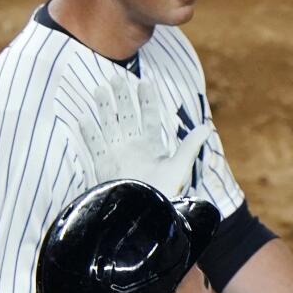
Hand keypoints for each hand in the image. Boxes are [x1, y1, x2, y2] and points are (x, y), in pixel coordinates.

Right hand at [77, 75, 212, 195]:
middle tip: (116, 77)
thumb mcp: (179, 167)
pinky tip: (84, 119)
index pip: (150, 118)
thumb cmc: (165, 193)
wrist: (145, 215)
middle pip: (127, 117)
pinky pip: (95, 147)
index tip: (145, 82)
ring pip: (109, 126)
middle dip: (122, 98)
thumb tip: (207, 127)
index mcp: (153, 147)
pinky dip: (90, 134)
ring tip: (100, 89)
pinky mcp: (104, 167)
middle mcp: (134, 148)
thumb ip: (190, 146)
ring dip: (104, 108)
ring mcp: (118, 156)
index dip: (148, 100)